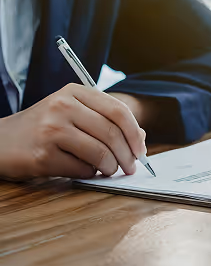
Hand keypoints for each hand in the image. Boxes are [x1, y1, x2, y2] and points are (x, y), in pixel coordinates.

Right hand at [0, 84, 145, 180]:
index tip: (140, 150)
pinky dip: (90, 173)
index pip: (118, 110)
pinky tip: (85, 170)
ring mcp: (51, 129)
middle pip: (112, 133)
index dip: (135, 133)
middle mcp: (63, 106)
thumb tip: (141, 137)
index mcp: (74, 92)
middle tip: (131, 167)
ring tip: (109, 170)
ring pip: (100, 153)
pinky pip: (82, 169)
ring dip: (111, 167)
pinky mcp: (43, 155)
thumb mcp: (73, 113)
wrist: (1, 141)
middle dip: (128, 155)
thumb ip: (105, 120)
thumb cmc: (43, 127)